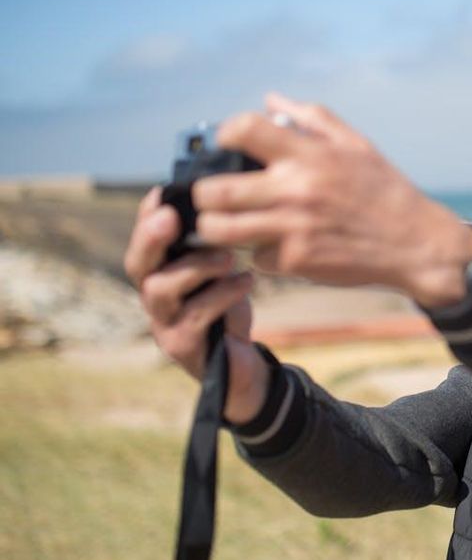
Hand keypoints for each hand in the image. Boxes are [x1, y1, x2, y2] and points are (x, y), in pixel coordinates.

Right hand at [124, 187, 268, 424]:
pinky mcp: (181, 346)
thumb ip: (213, 244)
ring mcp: (163, 323)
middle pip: (137, 264)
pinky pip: (195, 315)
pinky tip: (247, 280)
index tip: (163, 192)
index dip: (148, 217)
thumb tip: (221, 201)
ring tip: (228, 257)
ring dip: (196, 266)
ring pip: (160, 289)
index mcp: (161, 273)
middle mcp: (154, 297)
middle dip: (151, 237)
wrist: (244, 367)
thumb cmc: (230, 310)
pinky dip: (223, 294)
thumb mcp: (222, 273)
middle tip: (173, 217)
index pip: (144, 242)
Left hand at [191, 92, 471, 307]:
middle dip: (205, 193)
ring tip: (225, 224)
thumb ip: (312, 118)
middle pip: (214, 190)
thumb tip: (270, 100)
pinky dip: (259, 254)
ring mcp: (293, 228)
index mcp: (309, 154)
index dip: (224, 135)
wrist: (418, 245)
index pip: (243, 130)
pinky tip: (275, 247)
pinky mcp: (298, 261)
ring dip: (217, 227)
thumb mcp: (357, 145)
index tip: (227, 147)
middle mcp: (296, 189)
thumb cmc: (386, 192)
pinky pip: (255, 257)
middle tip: (213, 195)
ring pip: (221, 229)